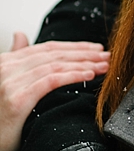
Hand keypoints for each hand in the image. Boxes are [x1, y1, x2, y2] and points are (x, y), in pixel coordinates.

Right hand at [0, 33, 108, 150]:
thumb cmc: (1, 115)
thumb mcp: (7, 83)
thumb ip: (17, 61)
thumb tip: (20, 35)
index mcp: (6, 61)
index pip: (47, 48)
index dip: (75, 46)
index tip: (96, 48)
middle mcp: (7, 68)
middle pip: (54, 55)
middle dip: (85, 54)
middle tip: (107, 55)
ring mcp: (11, 82)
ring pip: (56, 66)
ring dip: (85, 64)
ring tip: (105, 65)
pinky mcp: (17, 98)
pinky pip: (51, 81)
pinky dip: (73, 76)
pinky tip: (90, 75)